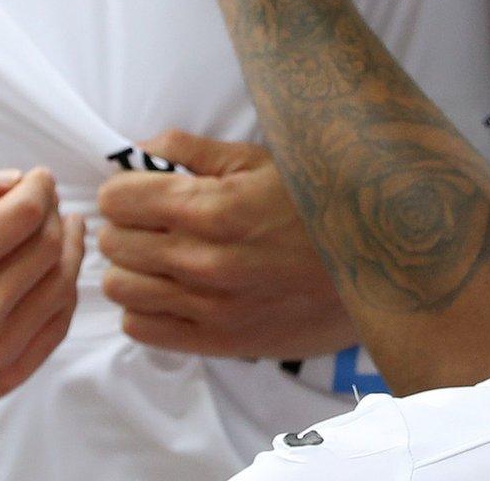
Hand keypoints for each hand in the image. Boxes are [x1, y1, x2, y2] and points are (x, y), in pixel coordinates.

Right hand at [0, 162, 83, 421]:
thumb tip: (13, 181)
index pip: (25, 214)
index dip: (40, 188)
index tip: (38, 178)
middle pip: (48, 248)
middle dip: (54, 215)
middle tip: (47, 203)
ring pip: (61, 288)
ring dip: (70, 251)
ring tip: (65, 231)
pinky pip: (55, 330)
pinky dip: (64, 294)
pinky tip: (57, 274)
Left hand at [98, 130, 355, 360]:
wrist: (376, 265)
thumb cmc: (319, 205)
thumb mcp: (263, 161)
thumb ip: (194, 151)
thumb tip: (141, 148)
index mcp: (210, 208)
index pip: (116, 199)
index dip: (125, 189)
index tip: (142, 190)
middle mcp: (201, 261)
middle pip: (113, 242)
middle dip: (127, 225)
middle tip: (153, 220)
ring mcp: (207, 306)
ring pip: (118, 288)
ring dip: (132, 268)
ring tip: (160, 257)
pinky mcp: (218, 341)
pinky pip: (140, 329)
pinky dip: (144, 308)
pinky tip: (171, 291)